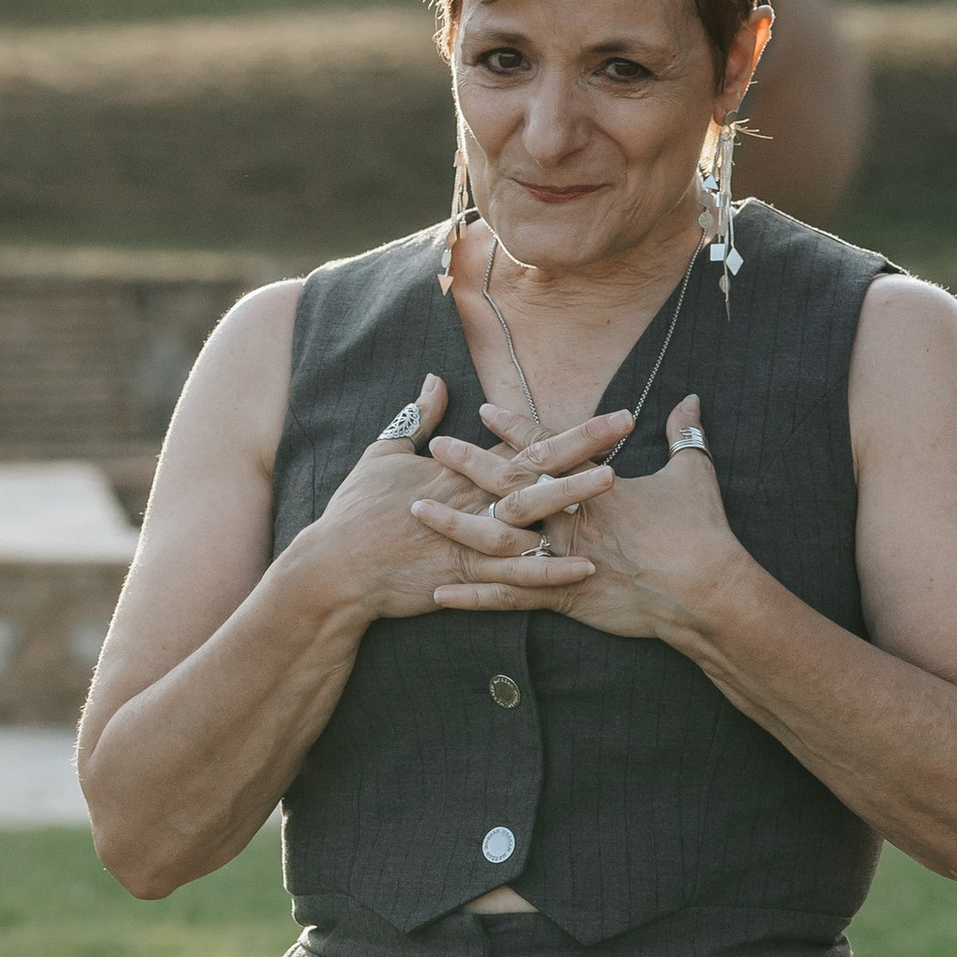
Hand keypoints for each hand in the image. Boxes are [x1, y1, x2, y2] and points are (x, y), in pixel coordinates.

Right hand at [306, 376, 593, 627]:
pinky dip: (547, 571)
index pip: (523, 441)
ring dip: (569, 498)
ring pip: (529, 514)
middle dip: (582, 445)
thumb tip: (438, 380)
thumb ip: (417, 417)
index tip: (611, 417)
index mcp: (458, 469)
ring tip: (611, 484)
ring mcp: (467, 537)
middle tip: (624, 424)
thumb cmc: (354, 513)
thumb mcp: (382, 454)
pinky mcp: (461, 575)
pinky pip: (513, 575)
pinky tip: (583, 568)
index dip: (567, 429)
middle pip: (534, 465)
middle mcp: (469, 498)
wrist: (332, 567)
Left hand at [413, 393, 745, 651]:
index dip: (515, 428)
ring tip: (418, 511)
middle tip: (436, 448)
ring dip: (455, 524)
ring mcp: (562, 556)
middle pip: (510, 484)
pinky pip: (508, 597)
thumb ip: (684, 435)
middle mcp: (570, 515)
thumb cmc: (701, 532)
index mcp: (595, 484)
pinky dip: (473, 597)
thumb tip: (689, 399)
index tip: (484, 409)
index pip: (547, 448)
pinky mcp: (562, 595)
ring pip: (497, 538)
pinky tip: (438, 595)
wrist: (704, 589)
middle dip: (469, 464)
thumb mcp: (694, 474)